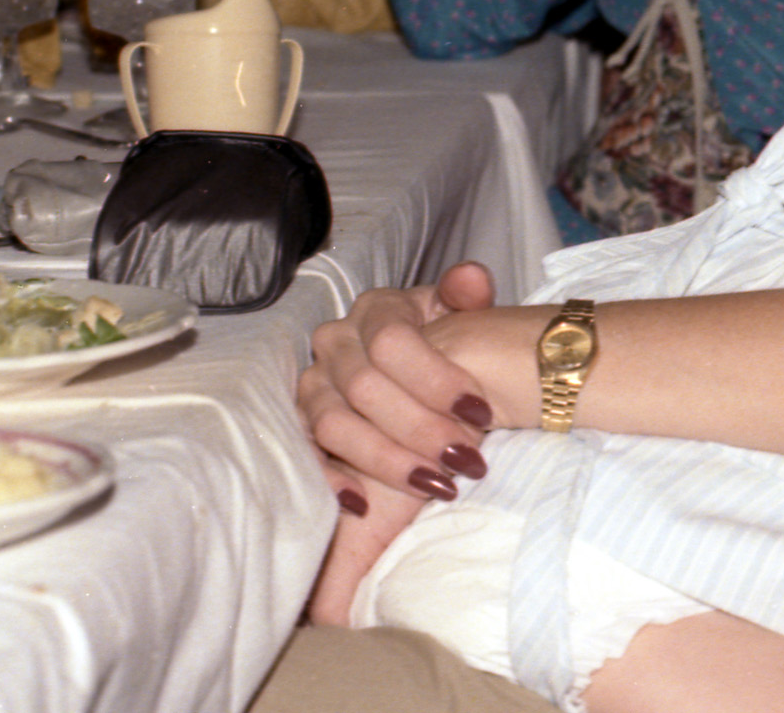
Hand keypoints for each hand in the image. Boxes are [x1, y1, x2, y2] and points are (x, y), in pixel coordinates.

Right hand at [298, 261, 501, 500]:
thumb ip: (466, 296)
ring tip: (439, 485)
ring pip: (335, 425)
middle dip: (422, 428)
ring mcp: (313, 385)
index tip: (480, 410)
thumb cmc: (448, 342)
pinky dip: (330, 480)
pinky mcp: (304, 427)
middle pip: (365, 388)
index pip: (392, 342)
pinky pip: (306, 455)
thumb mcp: (462, 315)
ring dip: (388, 460)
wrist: (423, 372)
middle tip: (468, 458)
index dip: (436, 378)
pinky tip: (363, 503)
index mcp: (375, 309)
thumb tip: (470, 279)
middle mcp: (335, 342)